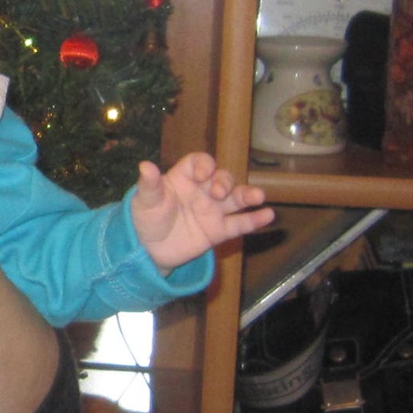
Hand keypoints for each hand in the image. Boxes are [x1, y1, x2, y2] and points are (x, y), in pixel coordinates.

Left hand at [129, 152, 273, 272]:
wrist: (148, 250)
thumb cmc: (145, 219)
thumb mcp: (145, 201)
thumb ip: (149, 184)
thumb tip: (145, 165)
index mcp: (184, 178)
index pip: (200, 163)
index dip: (204, 165)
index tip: (202, 175)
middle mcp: (202, 191)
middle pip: (222, 178)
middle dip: (225, 182)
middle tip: (219, 193)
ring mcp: (213, 210)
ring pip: (236, 199)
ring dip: (248, 196)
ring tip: (258, 196)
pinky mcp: (219, 231)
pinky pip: (240, 224)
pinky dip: (255, 220)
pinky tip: (268, 216)